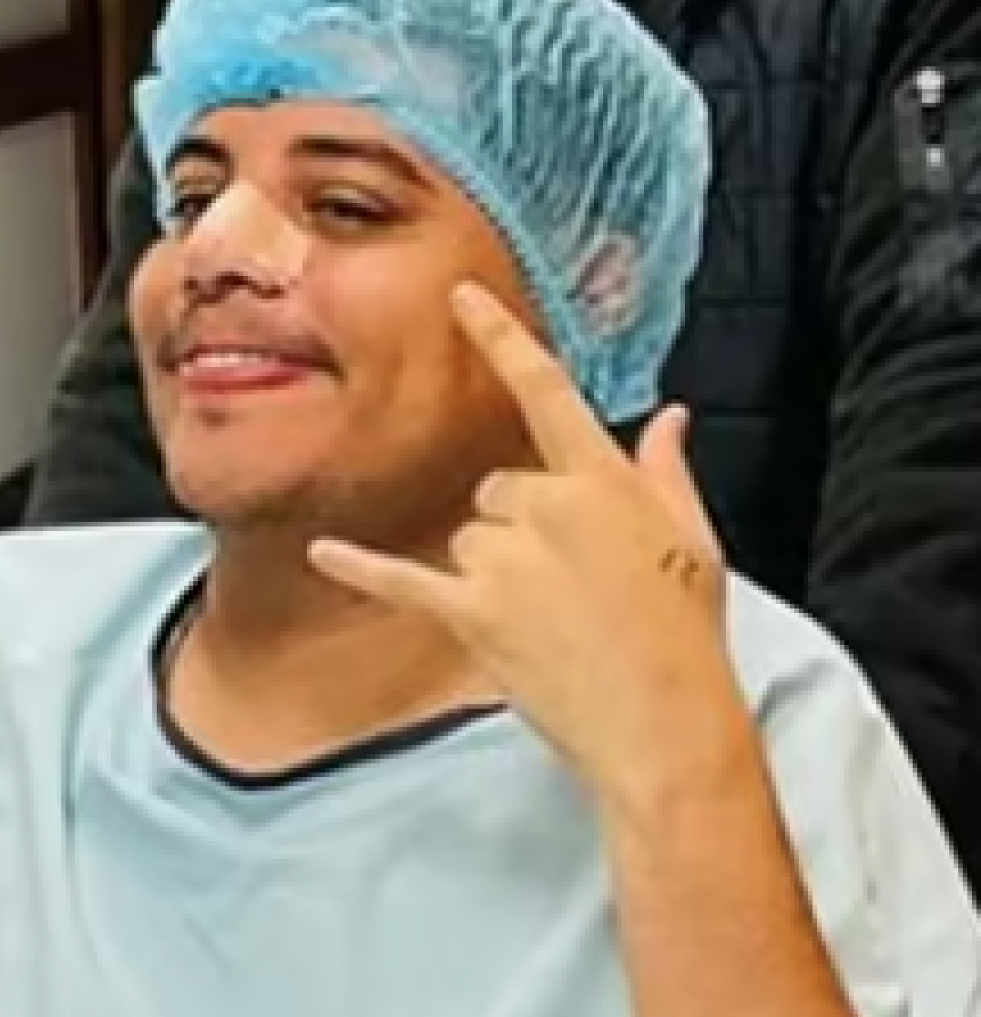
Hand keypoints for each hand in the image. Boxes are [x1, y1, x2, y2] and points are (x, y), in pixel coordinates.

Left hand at [309, 283, 751, 813]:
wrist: (662, 720)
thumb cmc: (683, 635)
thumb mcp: (693, 539)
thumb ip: (665, 472)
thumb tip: (670, 419)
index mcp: (604, 480)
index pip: (544, 391)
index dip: (500, 339)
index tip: (461, 296)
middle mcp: (548, 505)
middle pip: (498, 491)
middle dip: (519, 530)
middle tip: (566, 589)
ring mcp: (506, 559)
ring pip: (468, 541)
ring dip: (491, 575)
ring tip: (546, 624)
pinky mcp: (472, 612)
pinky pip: (402, 580)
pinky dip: (360, 567)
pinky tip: (323, 552)